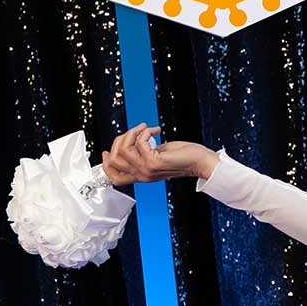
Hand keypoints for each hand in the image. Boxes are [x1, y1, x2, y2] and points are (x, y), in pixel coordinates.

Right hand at [101, 124, 217, 184]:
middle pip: (113, 160)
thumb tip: (129, 142)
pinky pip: (139, 143)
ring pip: (123, 150)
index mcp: (140, 176)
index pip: (114, 177)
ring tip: (145, 128)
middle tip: (134, 131)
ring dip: (132, 132)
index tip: (106, 151)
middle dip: (119, 140)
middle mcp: (141, 175)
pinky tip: (155, 130)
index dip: (106, 163)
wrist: (200, 162)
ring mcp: (147, 170)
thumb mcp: (156, 156)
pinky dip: (146, 132)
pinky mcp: (154, 162)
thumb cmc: (182, 157)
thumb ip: (141, 154)